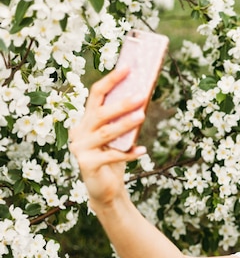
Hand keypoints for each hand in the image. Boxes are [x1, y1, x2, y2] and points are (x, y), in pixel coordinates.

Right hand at [69, 67, 146, 208]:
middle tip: (141, 96)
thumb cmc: (114, 159)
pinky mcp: (87, 165)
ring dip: (125, 124)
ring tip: (142, 116)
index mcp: (86, 120)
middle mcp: (79, 132)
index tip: (128, 67)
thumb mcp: (119, 138)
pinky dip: (129, 153)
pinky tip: (143, 150)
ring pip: (106, 133)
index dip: (111, 80)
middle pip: (101, 113)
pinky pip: (112, 156)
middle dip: (121, 103)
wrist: (106, 190)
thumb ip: (123, 121)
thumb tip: (143, 97)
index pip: (96, 95)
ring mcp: (81, 148)